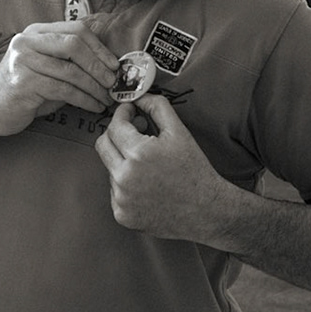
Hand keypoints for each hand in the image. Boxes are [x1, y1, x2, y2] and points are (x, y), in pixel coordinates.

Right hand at [0, 19, 117, 135]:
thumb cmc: (25, 91)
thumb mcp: (47, 68)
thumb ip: (69, 61)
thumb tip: (108, 66)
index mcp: (34, 32)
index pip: (75, 29)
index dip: (99, 47)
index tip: (114, 65)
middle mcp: (26, 41)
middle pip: (74, 44)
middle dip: (99, 66)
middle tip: (112, 83)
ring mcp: (22, 60)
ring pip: (71, 70)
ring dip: (94, 87)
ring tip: (105, 99)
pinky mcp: (22, 82)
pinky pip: (63, 89)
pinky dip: (84, 99)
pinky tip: (93, 107)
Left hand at [94, 94, 235, 242]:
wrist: (208, 211)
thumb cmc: (195, 170)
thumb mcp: (179, 133)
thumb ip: (157, 108)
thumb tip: (138, 96)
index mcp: (138, 153)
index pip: (114, 125)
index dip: (122, 115)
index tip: (129, 112)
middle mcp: (124, 177)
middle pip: (102, 145)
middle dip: (115, 134)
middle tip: (133, 132)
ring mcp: (121, 198)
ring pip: (110, 168)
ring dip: (123, 161)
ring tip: (149, 165)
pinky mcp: (122, 215)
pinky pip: (115, 191)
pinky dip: (126, 185)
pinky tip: (148, 186)